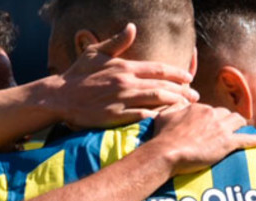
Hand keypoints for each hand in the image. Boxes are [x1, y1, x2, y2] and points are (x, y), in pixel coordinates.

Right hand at [53, 23, 198, 127]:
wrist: (59, 96)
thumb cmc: (77, 74)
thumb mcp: (96, 53)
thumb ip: (116, 42)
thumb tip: (132, 27)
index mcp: (124, 67)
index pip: (158, 68)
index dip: (177, 73)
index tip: (189, 77)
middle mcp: (126, 82)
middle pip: (162, 85)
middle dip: (183, 90)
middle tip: (196, 96)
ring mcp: (121, 99)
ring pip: (156, 99)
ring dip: (174, 103)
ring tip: (186, 107)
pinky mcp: (114, 116)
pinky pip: (140, 115)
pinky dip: (155, 116)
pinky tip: (167, 119)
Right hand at [151, 104, 255, 175]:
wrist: (166, 152)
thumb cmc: (162, 136)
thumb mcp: (164, 116)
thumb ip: (174, 107)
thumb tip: (179, 102)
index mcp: (199, 108)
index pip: (210, 110)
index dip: (211, 119)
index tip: (210, 126)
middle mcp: (212, 114)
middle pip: (226, 114)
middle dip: (227, 121)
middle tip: (227, 129)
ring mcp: (221, 128)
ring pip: (238, 121)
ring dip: (240, 126)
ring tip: (242, 131)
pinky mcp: (226, 143)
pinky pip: (246, 139)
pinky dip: (255, 140)